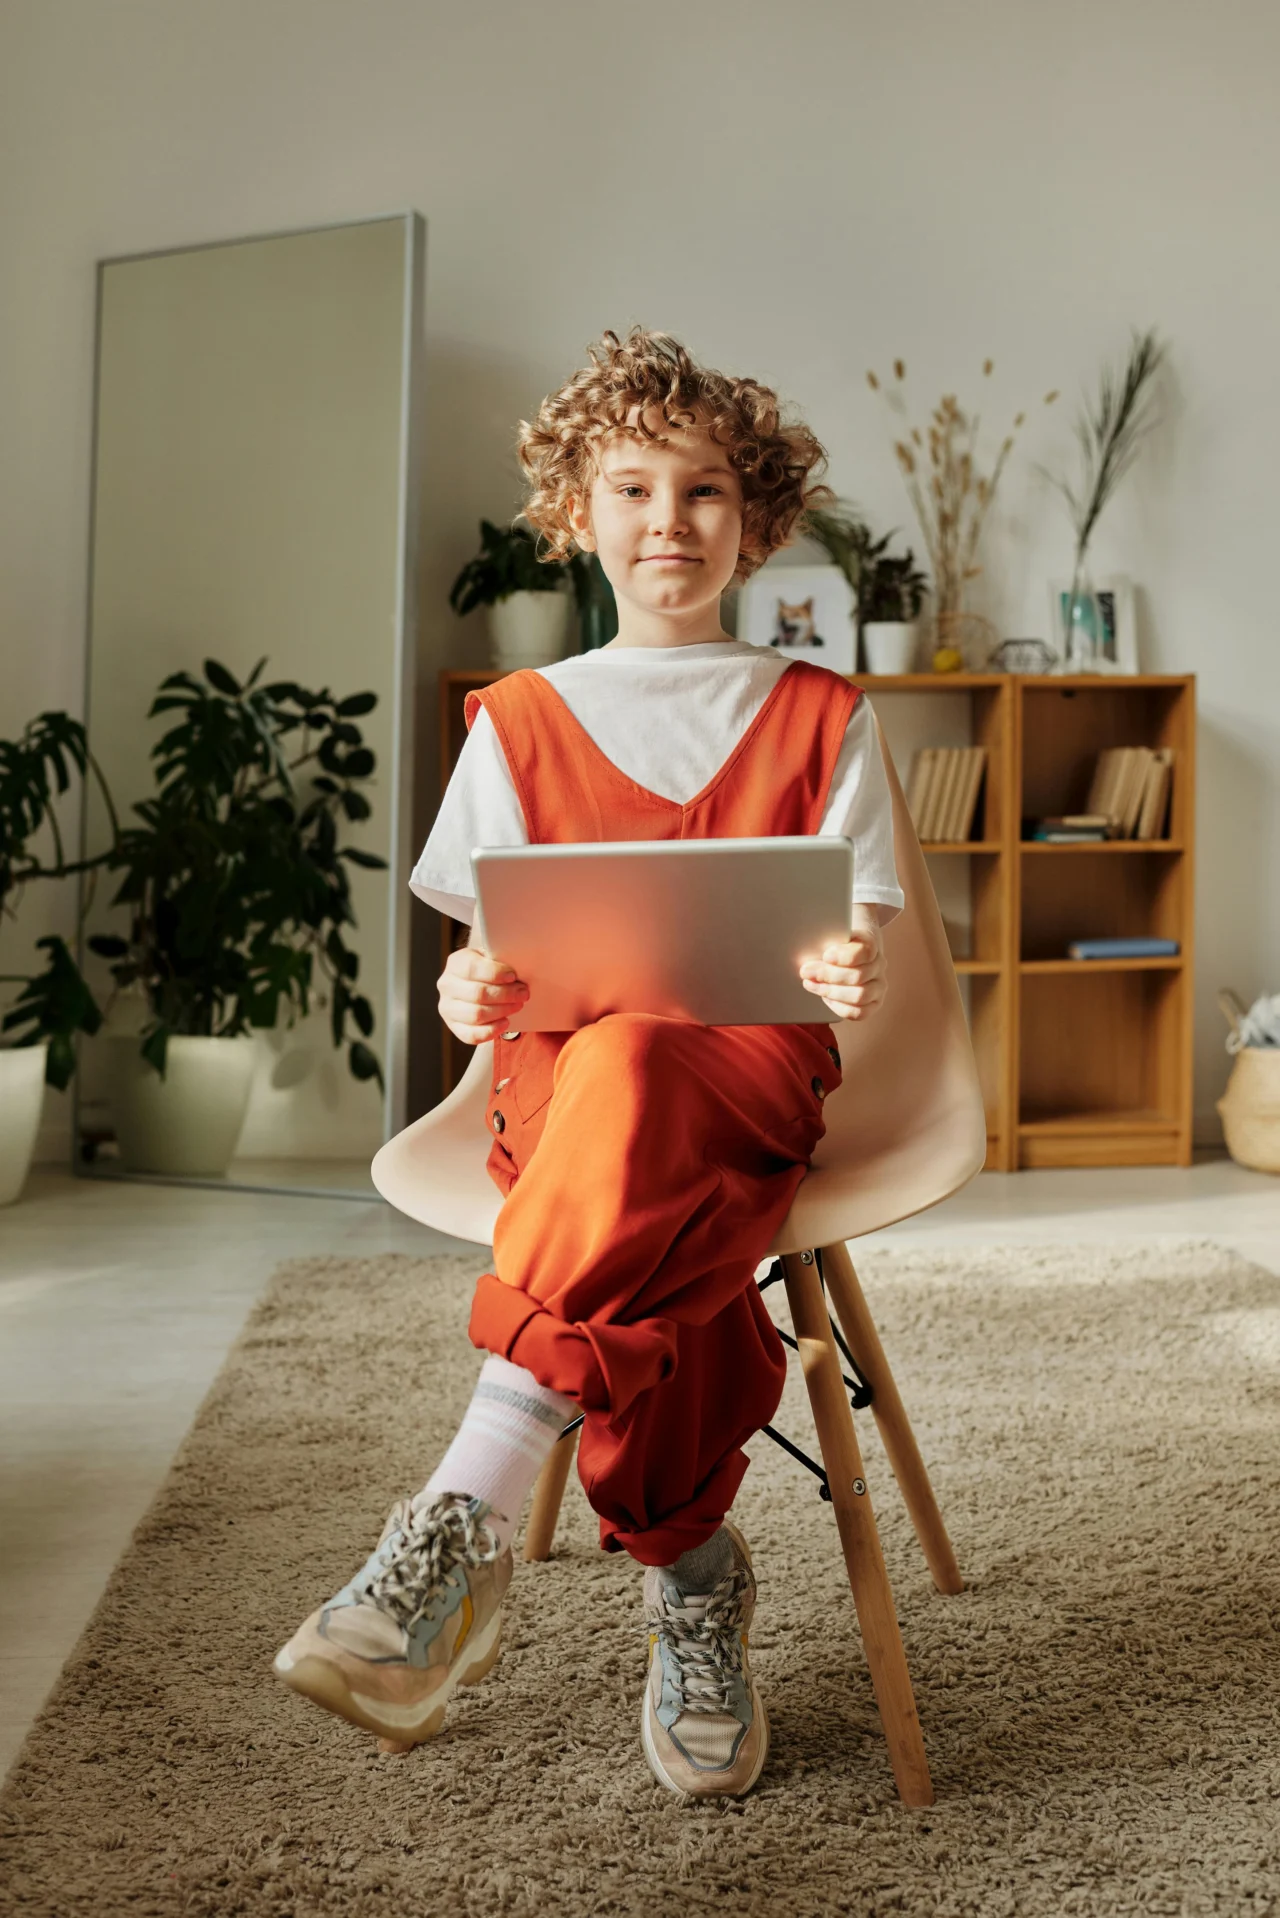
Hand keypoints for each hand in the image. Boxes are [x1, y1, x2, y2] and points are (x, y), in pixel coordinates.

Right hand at [437, 943, 528, 1045]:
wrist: (479, 984)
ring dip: (502, 1011)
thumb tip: (519, 970)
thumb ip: (502, 960)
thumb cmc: (490, 970)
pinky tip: (505, 1023)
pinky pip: (471, 1034)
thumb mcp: (493, 957)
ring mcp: (448, 1007)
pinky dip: (491, 1030)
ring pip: (476, 1014)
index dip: (495, 973)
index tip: (513, 976)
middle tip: (523, 993)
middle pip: (478, 993)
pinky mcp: (453, 1026)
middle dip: (506, 994)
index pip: (472, 968)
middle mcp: (447, 985)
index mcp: (456, 963)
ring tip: (517, 1005)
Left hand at [798, 907, 887, 1021]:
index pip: (865, 951)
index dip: (844, 956)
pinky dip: (839, 1007)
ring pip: (860, 995)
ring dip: (831, 992)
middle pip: (858, 976)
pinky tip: (825, 997)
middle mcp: (879, 965)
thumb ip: (820, 941)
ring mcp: (878, 985)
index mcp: (870, 943)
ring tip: (811, 984)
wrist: (848, 948)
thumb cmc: (834, 941)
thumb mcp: (829, 934)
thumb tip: (805, 958)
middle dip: (828, 975)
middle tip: (806, 972)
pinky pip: (859, 1012)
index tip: (826, 956)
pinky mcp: (874, 1003)